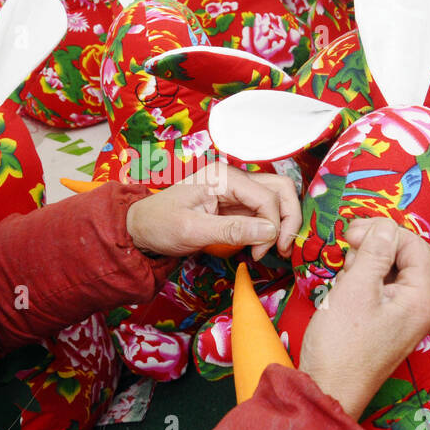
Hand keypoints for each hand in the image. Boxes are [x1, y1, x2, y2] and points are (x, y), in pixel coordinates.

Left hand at [125, 161, 301, 260]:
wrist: (141, 227)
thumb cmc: (160, 224)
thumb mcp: (192, 230)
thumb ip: (232, 230)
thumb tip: (270, 231)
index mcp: (223, 177)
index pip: (267, 196)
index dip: (273, 226)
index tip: (260, 253)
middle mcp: (234, 178)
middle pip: (281, 189)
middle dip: (288, 219)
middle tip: (282, 249)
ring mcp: (236, 189)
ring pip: (277, 197)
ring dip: (283, 221)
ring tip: (275, 248)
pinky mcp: (236, 203)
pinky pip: (264, 210)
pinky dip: (271, 226)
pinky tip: (262, 245)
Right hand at [298, 219, 429, 418]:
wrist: (328, 390)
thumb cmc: (341, 345)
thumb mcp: (356, 289)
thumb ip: (374, 252)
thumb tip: (384, 227)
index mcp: (423, 297)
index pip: (414, 244)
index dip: (383, 232)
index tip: (351, 233)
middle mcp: (421, 306)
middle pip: (405, 257)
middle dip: (374, 246)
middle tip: (345, 247)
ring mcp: (406, 317)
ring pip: (390, 272)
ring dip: (365, 264)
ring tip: (343, 276)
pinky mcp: (389, 324)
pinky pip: (381, 291)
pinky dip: (363, 282)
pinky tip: (345, 290)